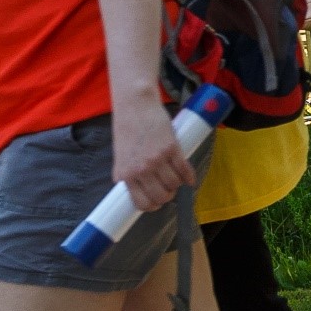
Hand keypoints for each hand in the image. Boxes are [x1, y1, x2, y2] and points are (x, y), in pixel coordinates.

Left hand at [111, 89, 196, 213]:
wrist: (135, 105)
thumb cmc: (126, 127)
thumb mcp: (120, 154)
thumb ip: (127, 172)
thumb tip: (134, 187)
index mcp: (126, 173)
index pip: (141, 203)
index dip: (152, 206)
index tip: (156, 202)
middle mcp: (141, 169)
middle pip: (161, 197)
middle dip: (167, 196)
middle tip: (168, 189)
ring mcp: (157, 160)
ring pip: (174, 185)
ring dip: (177, 185)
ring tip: (176, 178)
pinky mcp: (171, 149)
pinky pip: (184, 171)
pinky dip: (189, 177)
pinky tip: (189, 178)